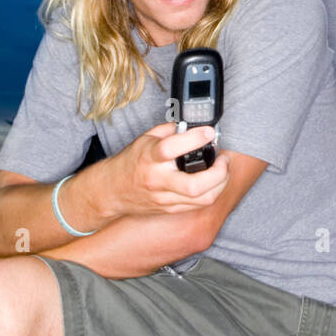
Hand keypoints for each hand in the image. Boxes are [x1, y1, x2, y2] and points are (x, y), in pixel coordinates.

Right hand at [90, 123, 231, 217]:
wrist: (111, 190)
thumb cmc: (131, 162)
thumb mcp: (145, 139)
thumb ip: (169, 131)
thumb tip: (192, 125)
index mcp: (149, 157)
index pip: (171, 149)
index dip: (194, 139)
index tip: (210, 132)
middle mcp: (157, 180)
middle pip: (194, 186)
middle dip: (218, 172)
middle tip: (223, 159)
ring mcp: (164, 198)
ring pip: (202, 199)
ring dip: (221, 183)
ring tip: (223, 170)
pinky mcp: (170, 209)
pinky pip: (198, 205)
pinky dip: (212, 192)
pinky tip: (214, 182)